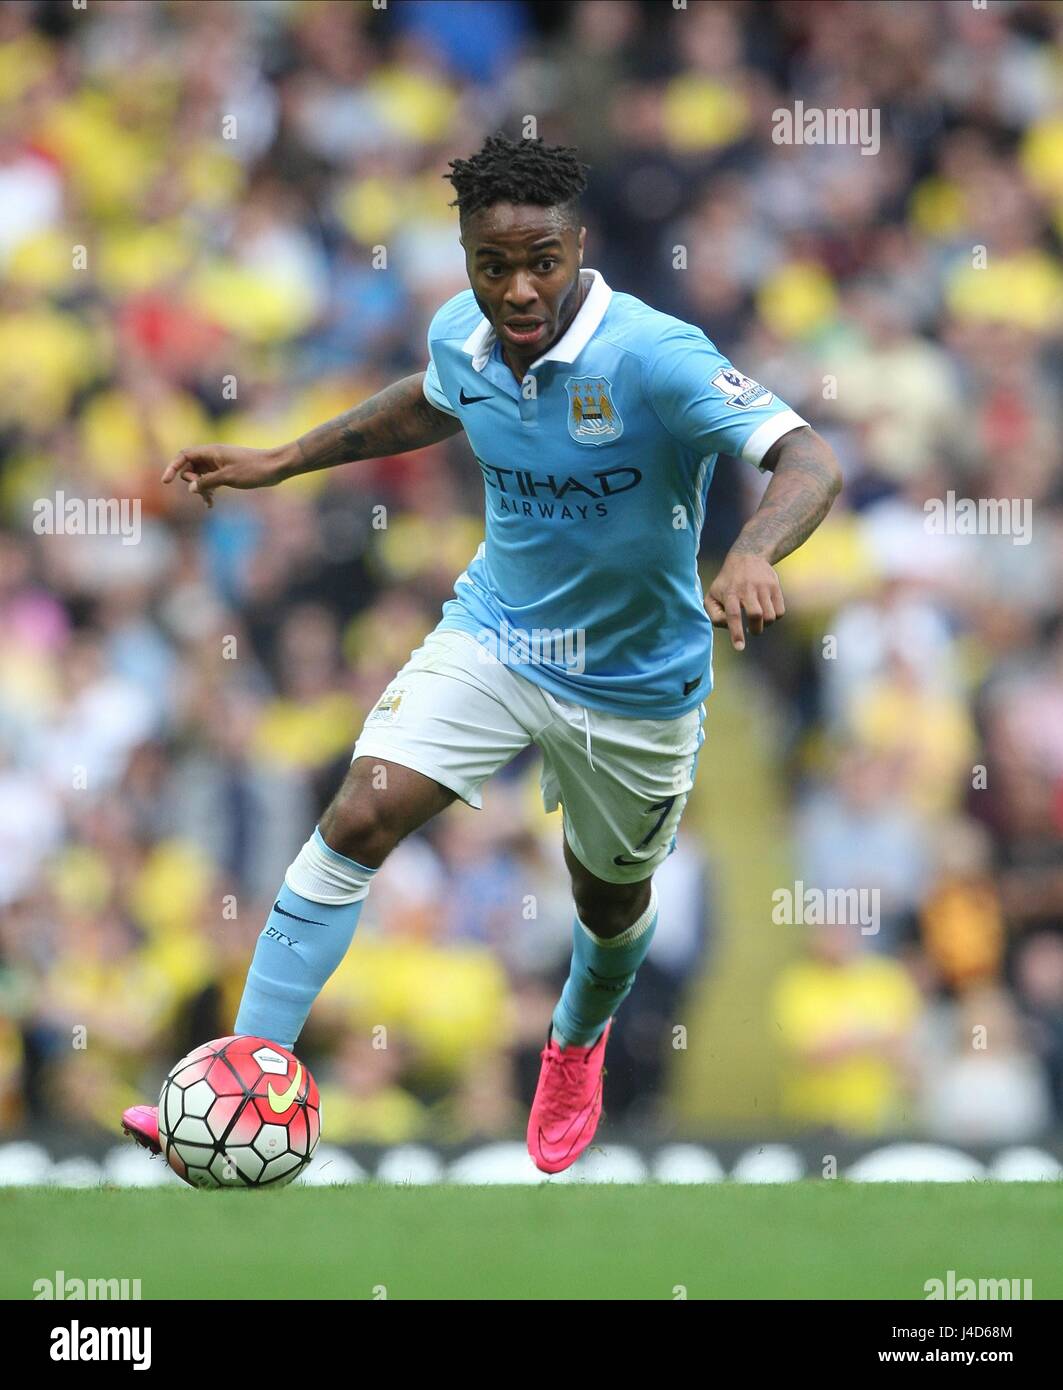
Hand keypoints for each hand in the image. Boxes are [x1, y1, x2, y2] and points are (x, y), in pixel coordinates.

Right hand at [161, 443, 293, 508]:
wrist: (276, 467)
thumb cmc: (254, 469)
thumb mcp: (228, 477)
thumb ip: (207, 482)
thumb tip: (191, 488)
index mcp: (211, 451)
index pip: (184, 455)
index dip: (173, 467)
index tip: (166, 482)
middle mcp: (213, 456)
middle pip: (190, 466)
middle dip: (191, 480)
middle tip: (203, 490)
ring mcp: (220, 464)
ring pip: (201, 475)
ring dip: (201, 488)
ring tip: (209, 502)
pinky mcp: (227, 472)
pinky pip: (211, 480)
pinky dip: (209, 490)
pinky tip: (211, 503)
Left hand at [705, 550, 784, 650]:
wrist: (748, 557)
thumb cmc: (727, 583)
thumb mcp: (712, 595)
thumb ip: (714, 615)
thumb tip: (728, 627)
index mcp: (729, 593)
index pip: (733, 615)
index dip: (736, 633)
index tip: (740, 647)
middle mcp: (747, 589)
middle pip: (756, 616)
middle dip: (755, 630)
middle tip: (752, 630)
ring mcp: (763, 587)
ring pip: (770, 616)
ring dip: (765, 625)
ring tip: (758, 621)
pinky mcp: (775, 587)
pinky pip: (780, 611)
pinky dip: (775, 617)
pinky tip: (767, 612)